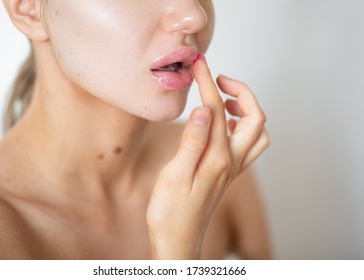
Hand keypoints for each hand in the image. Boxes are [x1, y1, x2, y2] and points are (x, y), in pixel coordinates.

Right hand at [146, 55, 269, 258]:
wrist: (178, 241)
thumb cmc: (170, 213)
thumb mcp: (175, 175)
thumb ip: (193, 142)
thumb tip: (207, 109)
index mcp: (217, 158)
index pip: (218, 110)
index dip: (208, 84)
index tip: (199, 65)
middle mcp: (231, 162)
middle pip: (255, 118)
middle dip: (240, 92)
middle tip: (218, 80)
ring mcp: (232, 169)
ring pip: (258, 133)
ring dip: (248, 110)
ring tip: (225, 100)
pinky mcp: (227, 174)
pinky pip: (249, 146)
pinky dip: (243, 127)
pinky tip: (224, 126)